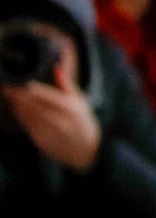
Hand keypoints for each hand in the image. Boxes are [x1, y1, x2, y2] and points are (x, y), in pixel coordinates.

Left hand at [2, 55, 101, 171]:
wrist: (85, 149)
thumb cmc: (82, 121)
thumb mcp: (80, 102)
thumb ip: (67, 85)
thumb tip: (57, 67)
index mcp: (72, 109)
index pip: (51, 98)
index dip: (38, 91)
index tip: (26, 84)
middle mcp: (61, 121)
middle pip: (37, 107)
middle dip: (21, 97)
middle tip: (9, 88)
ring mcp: (50, 133)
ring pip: (29, 116)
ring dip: (17, 106)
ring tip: (9, 96)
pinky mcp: (41, 141)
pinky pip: (27, 126)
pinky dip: (20, 116)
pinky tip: (15, 109)